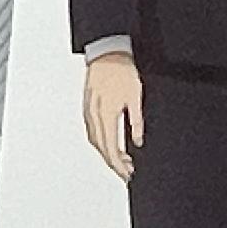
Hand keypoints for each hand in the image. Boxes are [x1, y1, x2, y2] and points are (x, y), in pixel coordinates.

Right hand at [82, 51, 143, 178]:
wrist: (107, 53)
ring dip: (106, 153)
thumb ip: (137, 122)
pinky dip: (100, 142)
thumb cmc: (121, 70)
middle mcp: (94, 115)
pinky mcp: (88, 106)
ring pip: (95, 141)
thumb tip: (138, 141)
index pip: (111, 149)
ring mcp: (89, 111)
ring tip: (120, 159)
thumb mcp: (136, 98)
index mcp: (106, 114)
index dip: (119, 165)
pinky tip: (109, 142)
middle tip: (126, 171)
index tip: (127, 174)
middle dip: (113, 163)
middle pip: (101, 148)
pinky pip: (92, 131)